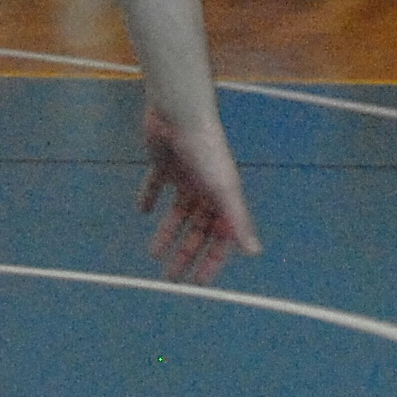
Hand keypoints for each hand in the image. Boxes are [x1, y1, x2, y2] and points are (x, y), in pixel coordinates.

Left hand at [139, 105, 259, 283]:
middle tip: (170, 277)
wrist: (181, 115)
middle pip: (197, 230)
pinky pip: (156, 187)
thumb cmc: (207, 150)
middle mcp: (207, 191)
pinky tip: (142, 211)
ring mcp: (186, 178)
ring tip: (154, 254)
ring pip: (178, 214)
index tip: (199, 282)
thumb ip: (238, 220)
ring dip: (167, 234)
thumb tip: (254, 251)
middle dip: (186, 253)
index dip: (211, 260)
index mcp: (223, 198)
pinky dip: (149, 199)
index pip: (221, 237)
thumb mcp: (224, 190)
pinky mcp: (165, 165)